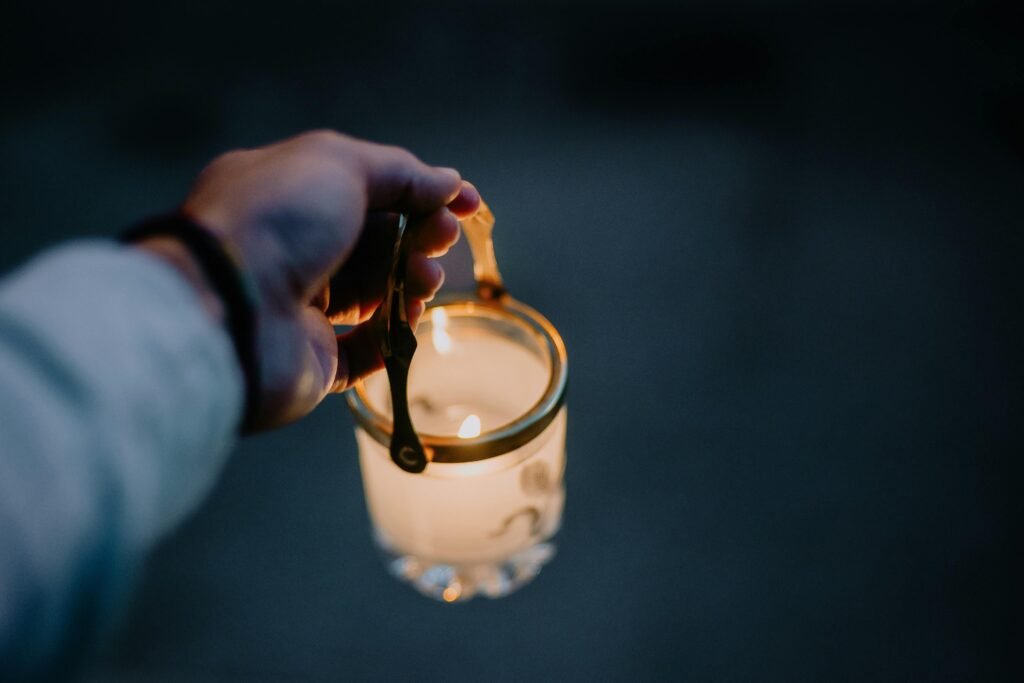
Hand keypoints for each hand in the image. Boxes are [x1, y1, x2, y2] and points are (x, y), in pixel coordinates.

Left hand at [146, 130, 480, 429]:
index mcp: (286, 194)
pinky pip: (365, 347)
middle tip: (442, 239)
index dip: (419, 194)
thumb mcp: (338, 164)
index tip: (465, 204)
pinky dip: (392, 333)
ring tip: (426, 280)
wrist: (228, 308)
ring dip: (410, 282)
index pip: (366, 190)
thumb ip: (400, 172)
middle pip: (375, 241)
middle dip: (418, 237)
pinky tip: (408, 319)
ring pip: (374, 292)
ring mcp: (299, 304)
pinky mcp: (311, 357)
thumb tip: (449, 183)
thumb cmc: (275, 220)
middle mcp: (290, 247)